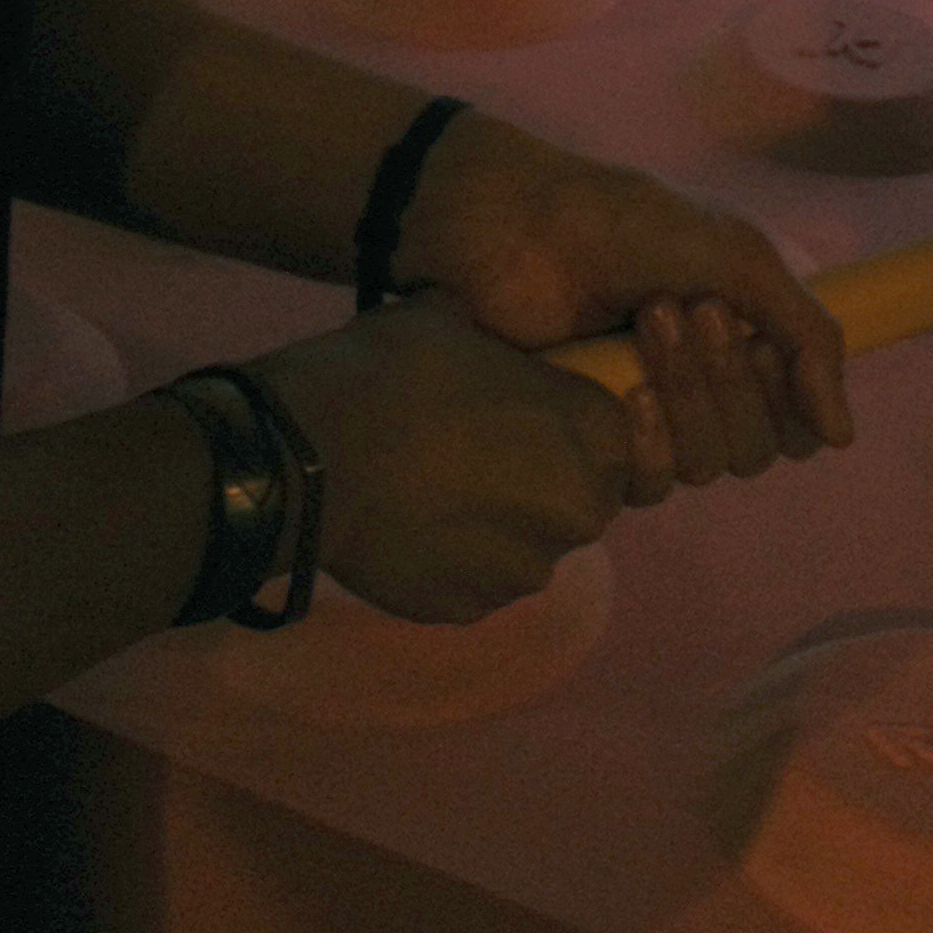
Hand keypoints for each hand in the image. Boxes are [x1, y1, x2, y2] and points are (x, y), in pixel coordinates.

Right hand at [248, 290, 635, 624]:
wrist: (311, 457)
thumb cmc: (393, 370)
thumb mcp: (453, 320)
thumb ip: (493, 344)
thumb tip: (474, 333)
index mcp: (591, 432)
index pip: (621, 434)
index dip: (575, 422)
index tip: (531, 411)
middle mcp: (578, 510)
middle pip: (582, 498)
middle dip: (547, 481)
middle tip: (485, 454)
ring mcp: (523, 570)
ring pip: (531, 546)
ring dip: (502, 525)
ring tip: (438, 493)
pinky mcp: (469, 611)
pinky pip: (478, 581)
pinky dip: (455, 560)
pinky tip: (412, 527)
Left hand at [392, 110, 853, 505]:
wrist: (523, 227)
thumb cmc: (631, 225)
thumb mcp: (739, 256)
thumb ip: (808, 337)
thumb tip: (845, 439)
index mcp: (746, 341)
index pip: (800, 421)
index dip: (793, 397)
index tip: (763, 342)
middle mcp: (704, 390)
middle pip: (758, 448)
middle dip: (732, 380)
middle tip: (693, 307)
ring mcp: (649, 419)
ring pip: (707, 465)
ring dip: (690, 394)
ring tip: (649, 319)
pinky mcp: (596, 443)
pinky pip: (649, 488)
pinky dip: (651, 445)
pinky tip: (629, 396)